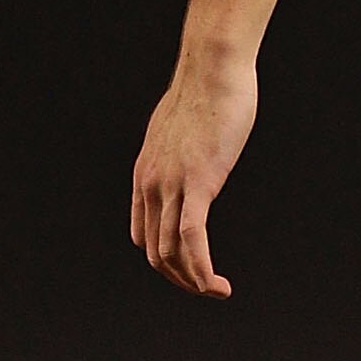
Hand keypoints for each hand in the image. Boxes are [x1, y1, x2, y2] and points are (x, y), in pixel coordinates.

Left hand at [130, 48, 256, 298]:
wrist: (213, 68)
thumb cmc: (206, 90)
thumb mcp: (181, 128)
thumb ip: (180, 149)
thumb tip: (192, 151)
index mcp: (145, 174)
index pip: (143, 234)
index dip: (165, 260)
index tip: (192, 267)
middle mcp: (151, 185)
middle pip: (154, 251)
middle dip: (179, 278)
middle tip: (207, 288)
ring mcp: (172, 186)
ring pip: (172, 252)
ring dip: (193, 281)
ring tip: (217, 291)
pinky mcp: (199, 183)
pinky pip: (193, 239)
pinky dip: (202, 269)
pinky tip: (216, 284)